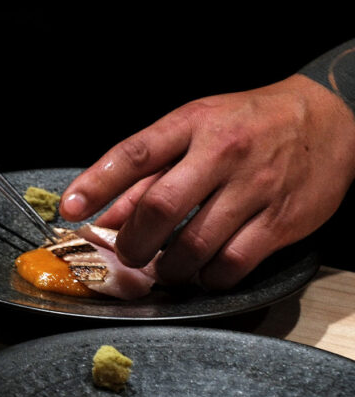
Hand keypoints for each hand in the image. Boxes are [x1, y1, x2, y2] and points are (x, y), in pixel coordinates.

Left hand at [59, 74, 354, 288]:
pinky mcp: (281, 221)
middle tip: (126, 254)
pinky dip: (208, 277)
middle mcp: (222, 153)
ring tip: (163, 267)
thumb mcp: (194, 131)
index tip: (69, 209)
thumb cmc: (248, 124)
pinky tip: (202, 272)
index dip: (96, 183)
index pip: (135, 153)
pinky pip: (232, 263)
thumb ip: (147, 174)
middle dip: (131, 242)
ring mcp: (255, 187)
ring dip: (167, 267)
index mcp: (193, 124)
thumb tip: (102, 216)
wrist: (331, 118)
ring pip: (194, 244)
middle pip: (160, 207)